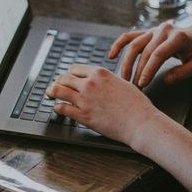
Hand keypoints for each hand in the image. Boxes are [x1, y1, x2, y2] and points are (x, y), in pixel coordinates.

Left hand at [47, 64, 161, 145]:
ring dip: (51, 92)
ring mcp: (85, 99)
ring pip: (57, 90)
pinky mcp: (83, 115)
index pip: (74, 69)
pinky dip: (57, 108)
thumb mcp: (122, 83)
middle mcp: (89, 84)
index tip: (68, 78)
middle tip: (55, 85)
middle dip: (58, 81)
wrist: (142, 123)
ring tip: (50, 94)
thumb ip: (107, 80)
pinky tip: (58, 108)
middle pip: (63, 78)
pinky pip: (61, 108)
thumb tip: (99, 79)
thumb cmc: (137, 105)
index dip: (70, 74)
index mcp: (99, 73)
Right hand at [112, 21, 191, 88]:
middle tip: (134, 87)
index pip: (158, 54)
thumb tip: (166, 80)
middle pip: (144, 51)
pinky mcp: (146, 32)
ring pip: (134, 45)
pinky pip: (128, 37)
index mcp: (178, 36)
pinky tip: (111, 56)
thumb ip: (185, 72)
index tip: (143, 84)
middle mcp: (163, 30)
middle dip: (137, 70)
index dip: (149, 69)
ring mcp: (153, 29)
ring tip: (124, 78)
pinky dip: (118, 45)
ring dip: (127, 62)